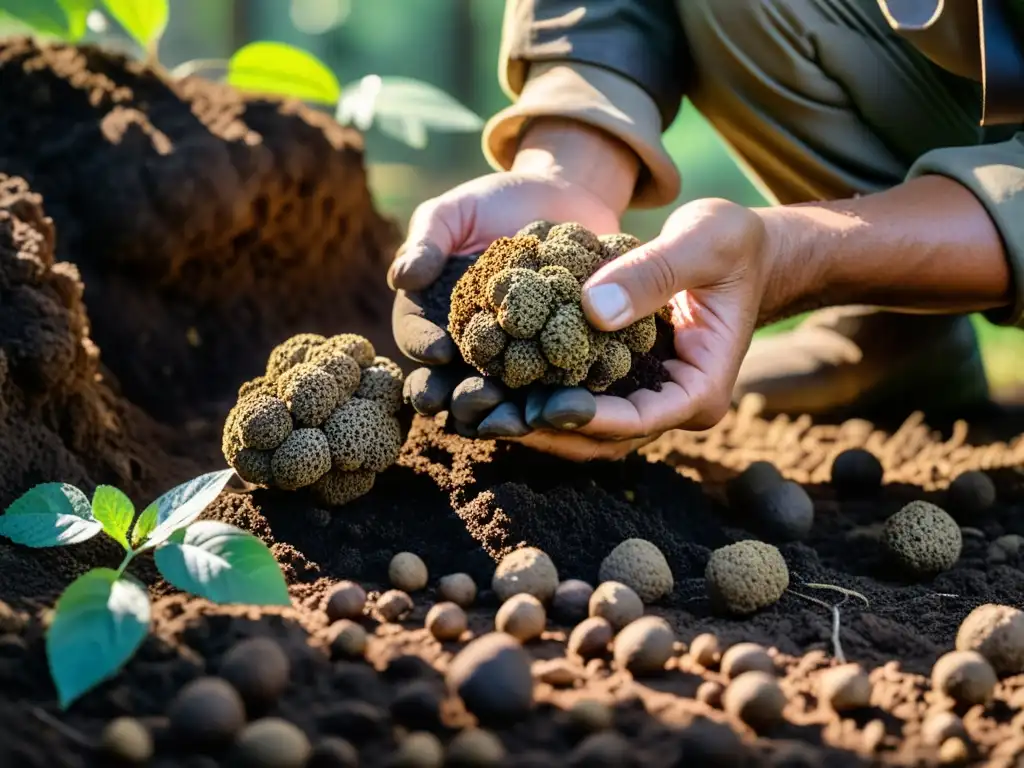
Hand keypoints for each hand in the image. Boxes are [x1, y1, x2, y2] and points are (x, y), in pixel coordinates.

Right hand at [392, 119, 638, 434]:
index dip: (423, 346)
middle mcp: (469, 346)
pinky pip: (554, 388)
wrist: (564, 198)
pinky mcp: (557, 360)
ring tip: (519, 418)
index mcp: (434, 315)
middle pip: (453, 385)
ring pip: (501, 399)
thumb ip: (427, 240)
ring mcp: (513, 359)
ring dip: (507, 414)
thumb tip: (401, 277)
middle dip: (461, 398)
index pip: (417, 337)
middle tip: (476, 398)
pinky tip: (570, 404)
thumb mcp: (456, 212)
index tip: (440, 350)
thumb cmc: (496, 203)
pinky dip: (559, 399)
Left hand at [509, 198, 773, 459]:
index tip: (543, 407)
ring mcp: (647, 396)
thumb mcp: (705, 241)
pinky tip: (497, 380)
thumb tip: (592, 310)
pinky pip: (579, 397)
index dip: (589, 418)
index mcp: (701, 388)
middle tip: (493, 417)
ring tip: (482, 409)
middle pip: (604, 437)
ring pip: (585, 428)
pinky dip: (541, 393)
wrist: (741, 252)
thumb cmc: (734, 244)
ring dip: (536, 422)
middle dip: (548, 431)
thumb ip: (654, 271)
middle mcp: (673, 405)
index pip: (640, 418)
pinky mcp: (624, 379)